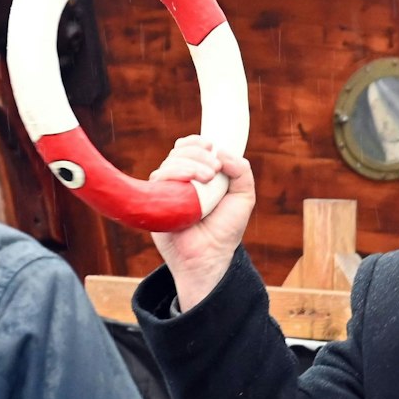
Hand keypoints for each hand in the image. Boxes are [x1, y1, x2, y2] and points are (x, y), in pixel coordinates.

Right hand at [147, 136, 256, 310]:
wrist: (210, 256)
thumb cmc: (225, 229)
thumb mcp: (243, 197)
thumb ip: (241, 170)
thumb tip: (221, 151)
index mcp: (198, 176)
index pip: (189, 148)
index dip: (197, 142)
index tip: (211, 145)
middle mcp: (180, 181)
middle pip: (180, 152)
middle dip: (199, 154)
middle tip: (215, 170)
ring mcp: (166, 191)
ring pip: (170, 163)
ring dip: (190, 163)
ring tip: (208, 178)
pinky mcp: (155, 202)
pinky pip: (158, 179)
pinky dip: (173, 174)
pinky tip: (187, 180)